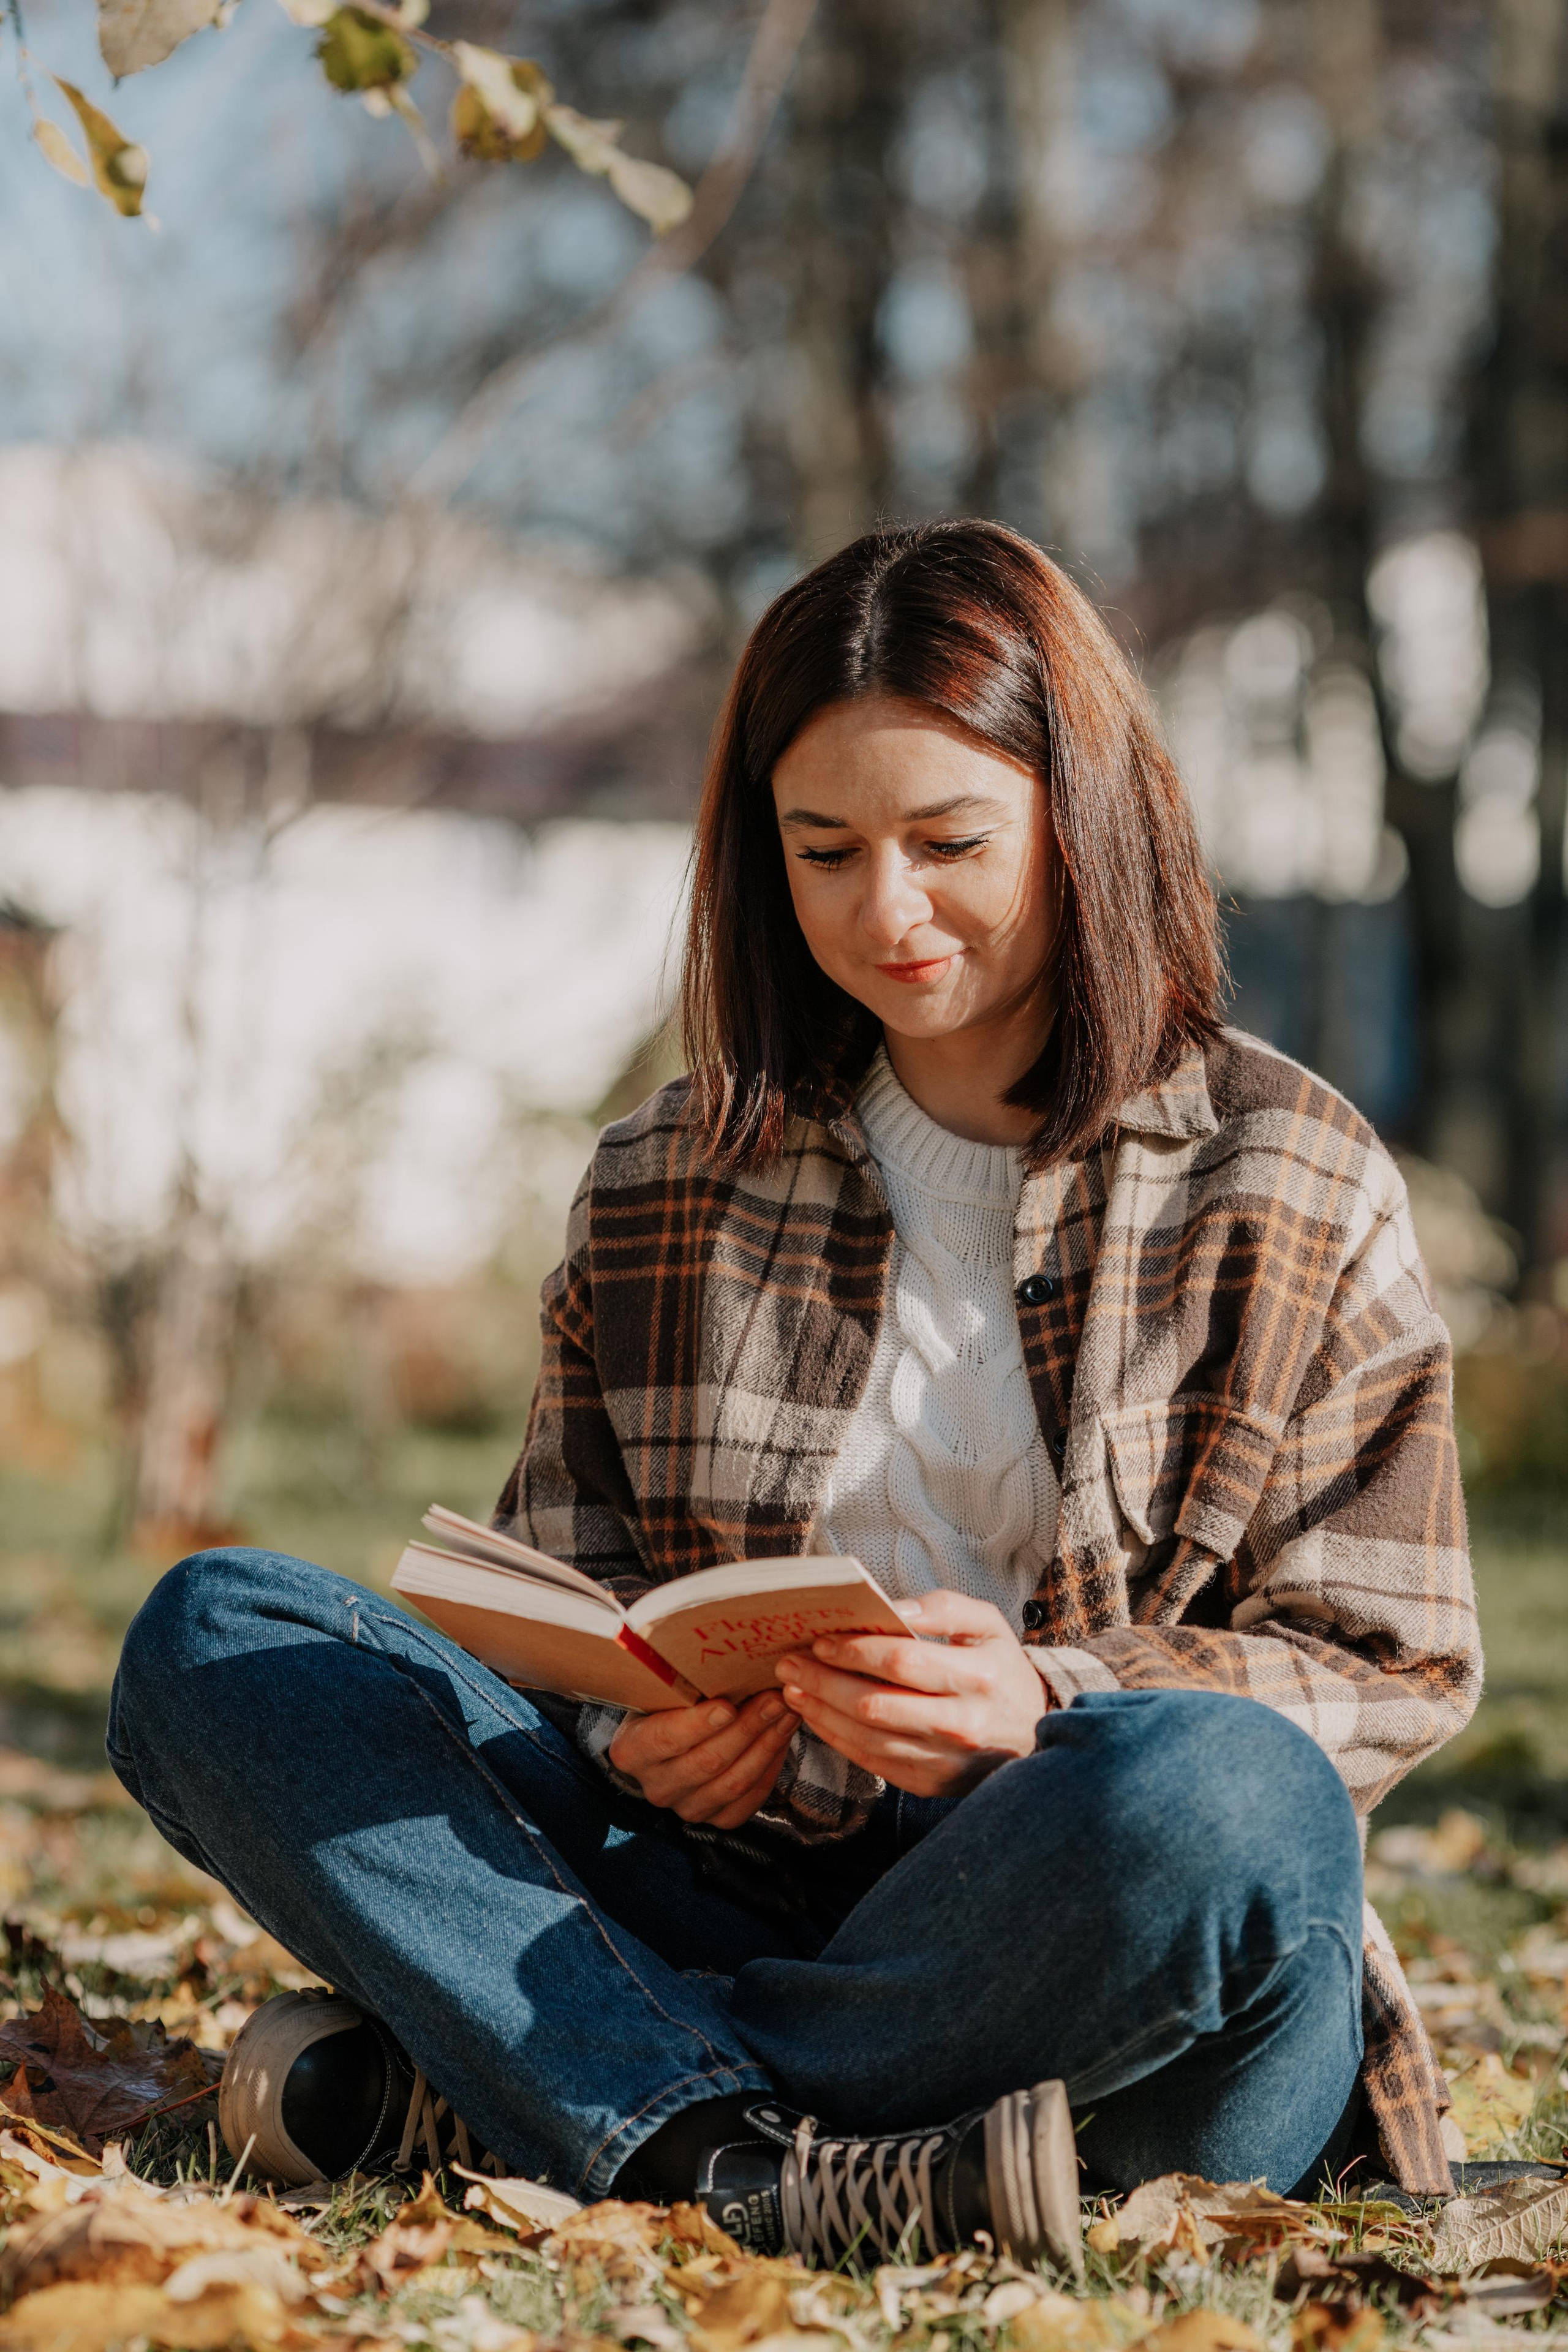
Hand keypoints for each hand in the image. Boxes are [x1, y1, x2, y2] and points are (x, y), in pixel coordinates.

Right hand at [609, 1691, 799, 1828]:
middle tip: (775, 1699)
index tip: (727, 1706)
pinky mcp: (715, 1819)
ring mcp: (685, 1808)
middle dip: (746, 1728)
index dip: (697, 1724)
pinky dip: (770, 1768)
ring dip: (766, 1745)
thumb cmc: (672, 1702)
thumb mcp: (666, 1688)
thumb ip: (685, 1680)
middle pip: (706, 1762)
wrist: (674, 1735)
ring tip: (787, 1713)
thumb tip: (730, 1657)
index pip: (664, 1739)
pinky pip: (749, 1800)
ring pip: (733, 1783)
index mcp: (632, 1751)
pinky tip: (782, 1738)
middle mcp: (656, 1786)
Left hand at [776, 1589, 1047, 1798]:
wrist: (1032, 1733)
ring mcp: (944, 1760)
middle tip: (788, 1663)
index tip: (820, 1639)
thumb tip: (895, 1609)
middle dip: (824, 1682)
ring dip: (822, 1713)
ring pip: (867, 1738)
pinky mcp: (929, 1784)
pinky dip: (838, 1739)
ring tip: (793, 1689)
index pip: (902, 1662)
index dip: (855, 1651)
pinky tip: (818, 1717)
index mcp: (978, 1676)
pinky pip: (872, 1762)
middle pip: (875, 1704)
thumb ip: (943, 1608)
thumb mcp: (988, 1624)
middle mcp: (962, 1724)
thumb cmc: (1000, 1669)